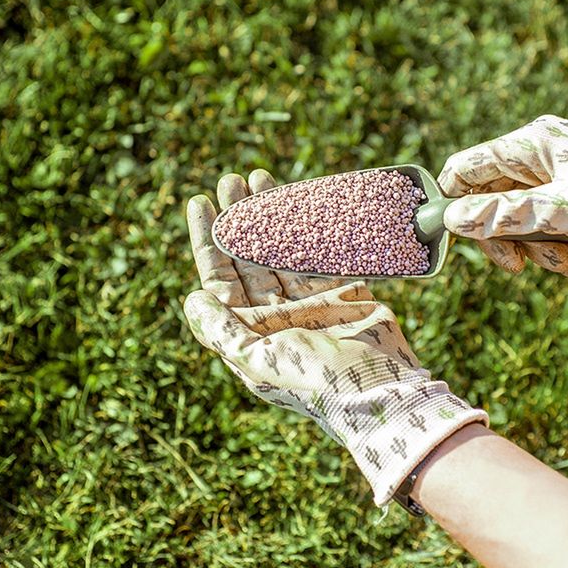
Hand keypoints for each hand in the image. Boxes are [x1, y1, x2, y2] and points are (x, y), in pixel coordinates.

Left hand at [186, 170, 487, 505]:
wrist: (376, 389)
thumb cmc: (311, 380)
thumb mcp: (254, 359)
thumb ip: (220, 329)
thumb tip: (192, 297)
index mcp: (250, 331)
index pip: (219, 278)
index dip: (208, 240)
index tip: (200, 201)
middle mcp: (276, 315)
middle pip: (249, 257)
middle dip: (240, 218)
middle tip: (233, 179)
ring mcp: (309, 302)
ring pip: (284, 249)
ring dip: (272, 215)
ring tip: (262, 177)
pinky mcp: (343, 292)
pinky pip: (321, 253)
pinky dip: (310, 228)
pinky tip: (300, 201)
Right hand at [437, 115, 567, 275]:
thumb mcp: (562, 210)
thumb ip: (505, 216)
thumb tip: (454, 219)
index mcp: (526, 146)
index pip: (464, 171)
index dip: (456, 206)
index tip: (464, 240)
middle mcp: (536, 157)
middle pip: (490, 202)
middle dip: (504, 238)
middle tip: (519, 266)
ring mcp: (556, 175)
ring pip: (521, 218)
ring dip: (537, 247)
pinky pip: (550, 223)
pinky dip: (559, 244)